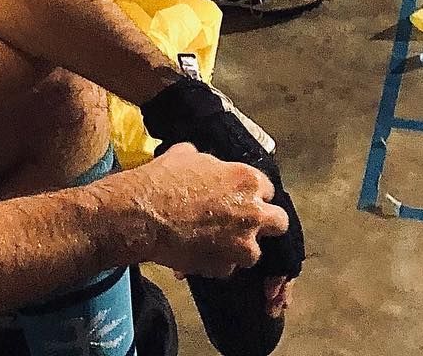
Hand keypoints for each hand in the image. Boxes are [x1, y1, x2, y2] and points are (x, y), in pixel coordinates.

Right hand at [123, 144, 288, 278]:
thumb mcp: (188, 155)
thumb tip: (207, 166)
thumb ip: (210, 164)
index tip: (242, 196)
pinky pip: (227, 268)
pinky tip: (200, 252)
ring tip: (218, 242)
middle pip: (279, 223)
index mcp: (247, 179)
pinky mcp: (223, 266)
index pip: (268, 189)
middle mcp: (251, 212)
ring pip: (254, 252)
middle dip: (265, 223)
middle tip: (245, 222)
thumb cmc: (164, 179)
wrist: (144, 213)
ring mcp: (239, 243)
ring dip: (240, 248)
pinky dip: (217, 262)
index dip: (254, 193)